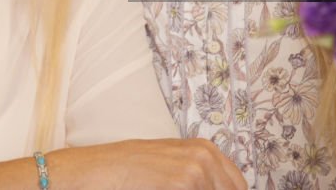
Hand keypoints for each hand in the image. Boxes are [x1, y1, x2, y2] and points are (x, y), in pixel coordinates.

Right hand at [49, 138, 246, 189]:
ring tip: (162, 188)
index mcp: (205, 149)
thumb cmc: (129, 171)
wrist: (97, 170)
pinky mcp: (186, 181)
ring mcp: (197, 168)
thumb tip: (223, 188)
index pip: (238, 185)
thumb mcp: (168, 166)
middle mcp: (205, 155)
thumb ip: (198, 177)